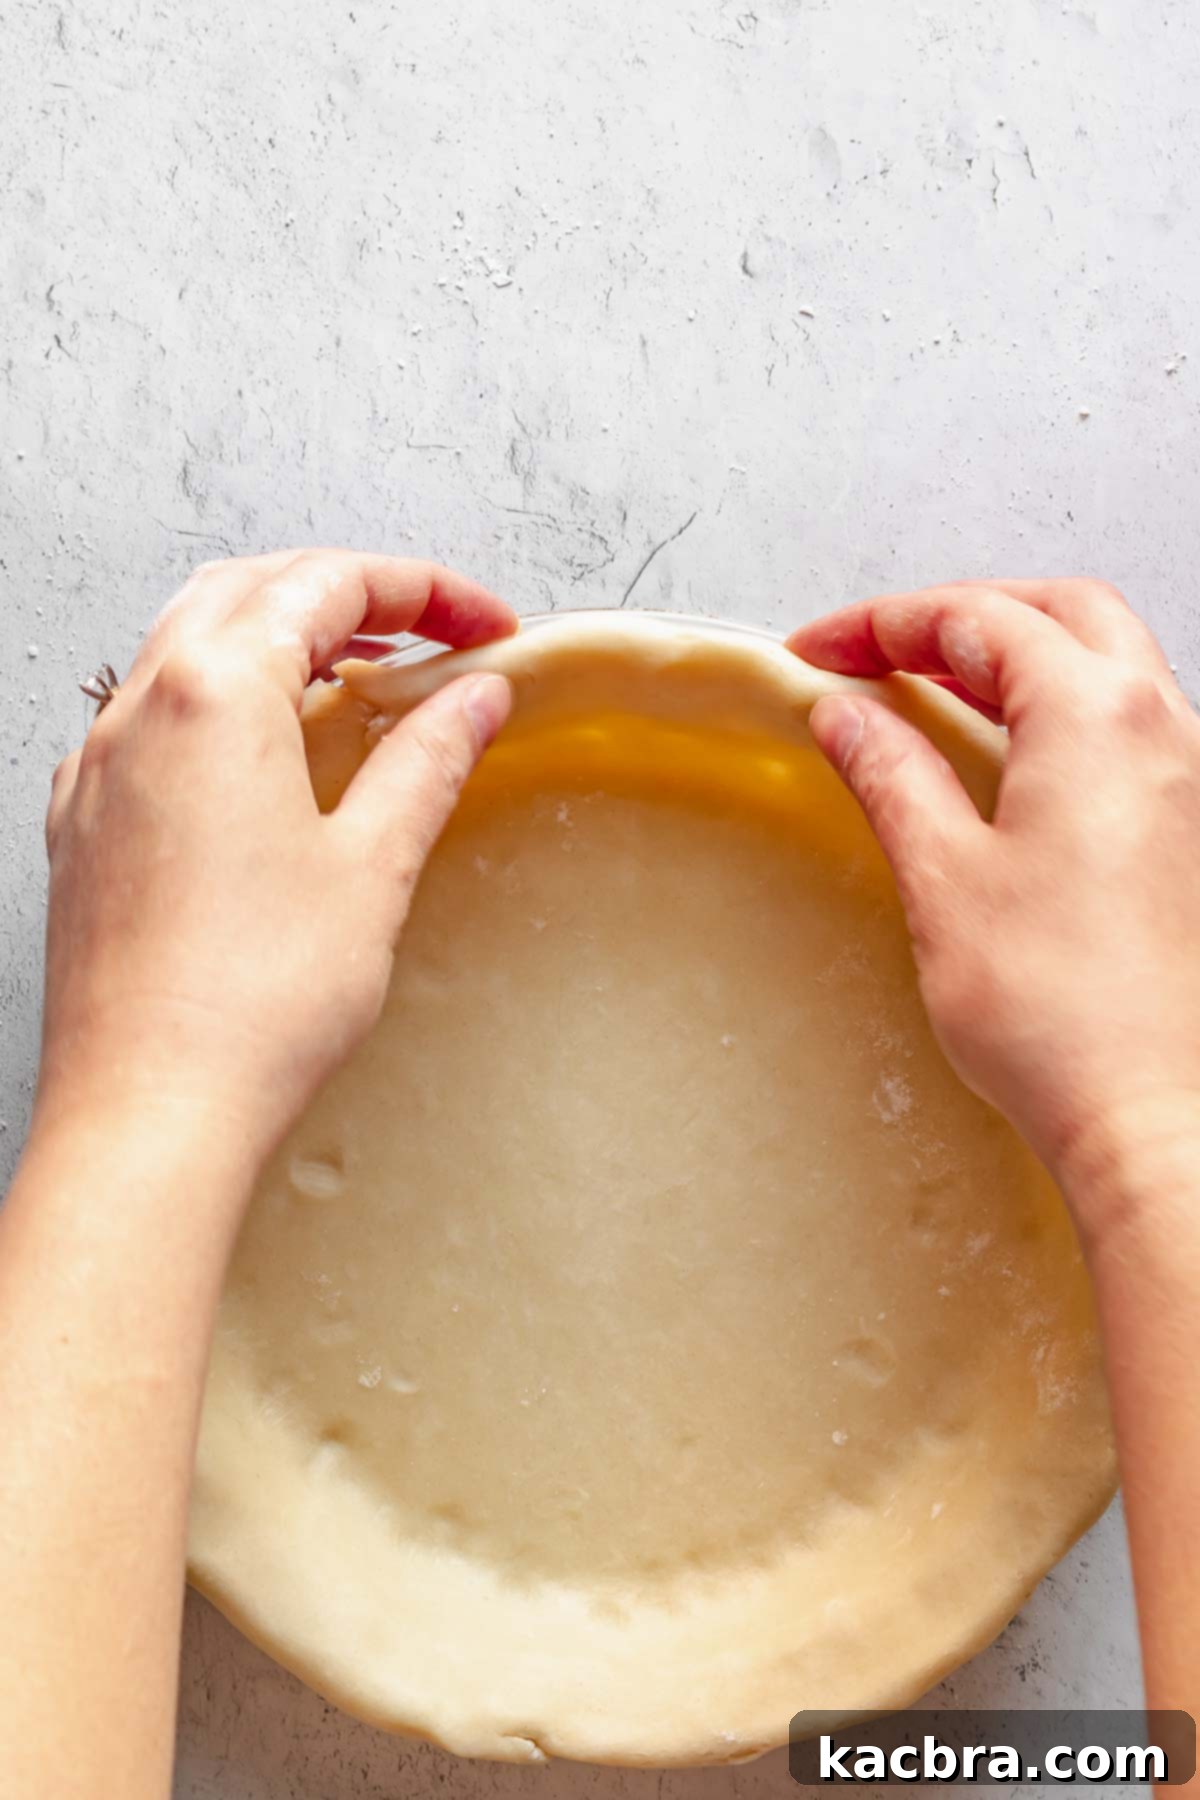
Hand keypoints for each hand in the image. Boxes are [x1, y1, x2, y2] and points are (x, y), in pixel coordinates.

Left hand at [37, 549, 514, 1168]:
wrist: (148, 1113)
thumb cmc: (251, 1004)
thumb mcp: (372, 865)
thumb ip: (426, 760)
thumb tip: (474, 698)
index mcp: (215, 694)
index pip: (330, 583)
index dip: (426, 591)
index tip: (488, 626)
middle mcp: (141, 710)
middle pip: (253, 590)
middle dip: (351, 595)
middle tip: (432, 636)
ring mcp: (100, 764)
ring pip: (192, 643)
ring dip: (283, 636)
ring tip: (362, 680)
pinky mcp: (86, 821)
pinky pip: (154, 714)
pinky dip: (224, 696)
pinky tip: (271, 752)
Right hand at [789, 579, 1199, 1236]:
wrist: (1158, 1119)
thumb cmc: (1063, 1015)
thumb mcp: (945, 878)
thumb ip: (894, 774)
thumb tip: (850, 716)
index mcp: (1096, 718)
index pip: (978, 621)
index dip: (883, 625)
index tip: (819, 653)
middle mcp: (1162, 728)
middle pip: (1058, 613)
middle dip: (962, 616)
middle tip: (879, 653)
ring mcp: (1189, 779)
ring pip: (1103, 666)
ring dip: (1015, 661)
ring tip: (931, 699)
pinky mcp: (1190, 833)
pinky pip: (1124, 731)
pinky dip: (1056, 717)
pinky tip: (1004, 767)